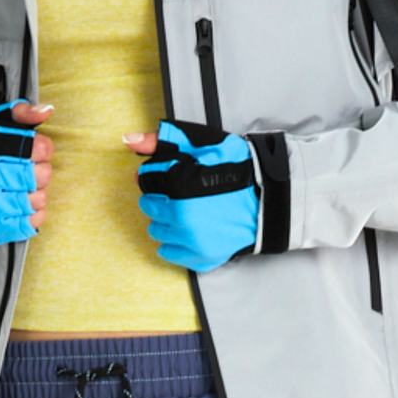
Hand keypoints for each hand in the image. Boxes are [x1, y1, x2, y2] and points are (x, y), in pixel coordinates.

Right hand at [0, 100, 54, 241]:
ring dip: (36, 191)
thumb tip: (46, 112)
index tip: (36, 149)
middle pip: (41, 175)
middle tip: (27, 168)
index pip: (37, 148)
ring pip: (37, 199)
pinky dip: (33, 213)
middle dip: (40, 169)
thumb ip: (18, 113)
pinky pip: (29, 223)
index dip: (43, 148)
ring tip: (21, 185)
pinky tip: (23, 203)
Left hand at [132, 120, 258, 270]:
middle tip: (181, 192)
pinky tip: (188, 230)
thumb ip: (162, 141)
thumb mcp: (200, 143)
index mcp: (178, 186)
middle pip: (149, 207)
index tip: (173, 174)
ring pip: (157, 231)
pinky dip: (175, 243)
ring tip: (186, 211)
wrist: (268, 197)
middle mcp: (181, 217)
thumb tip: (129, 140)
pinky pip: (170, 253)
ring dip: (166, 220)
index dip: (158, 175)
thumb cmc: (236, 168)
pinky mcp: (202, 257)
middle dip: (160, 197)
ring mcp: (192, 240)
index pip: (146, 182)